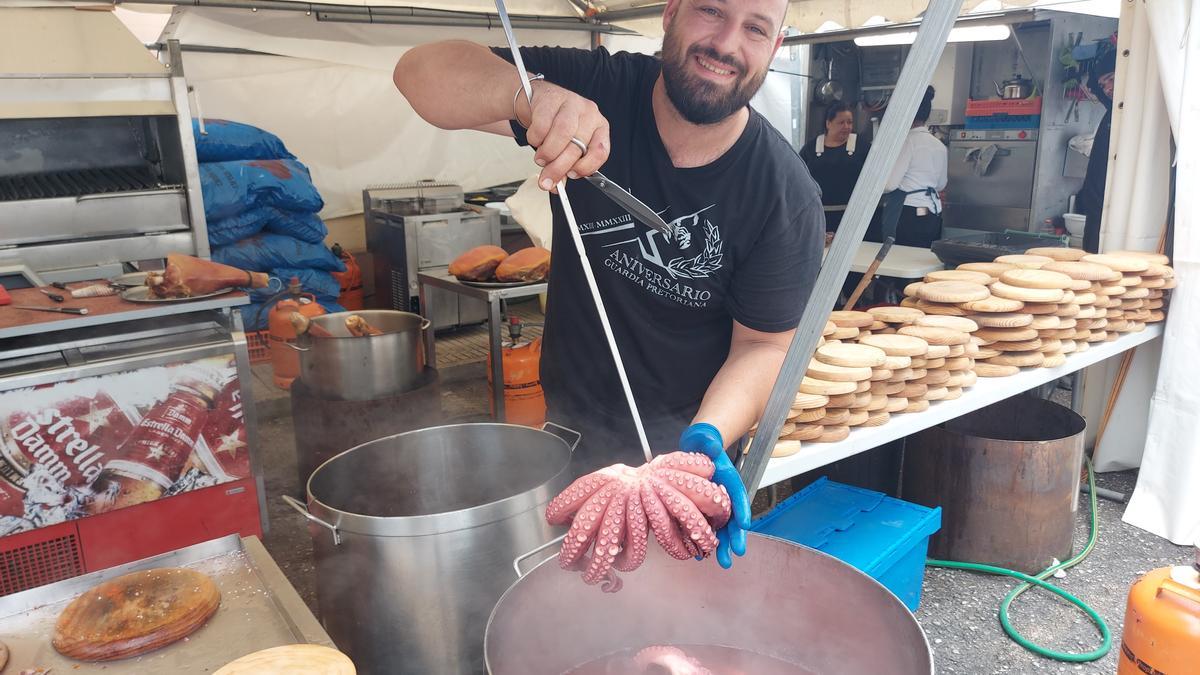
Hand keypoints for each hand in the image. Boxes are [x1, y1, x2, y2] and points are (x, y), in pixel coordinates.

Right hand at [517, 79, 610, 190]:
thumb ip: (563, 170)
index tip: (571, 175)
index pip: (600, 152)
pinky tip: (536, 140)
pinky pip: (542, 124)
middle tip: (546, 178)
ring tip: (541, 159)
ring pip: (562, 133)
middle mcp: (590, 114)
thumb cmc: (558, 128)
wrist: (541, 102)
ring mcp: (572, 103)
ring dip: (548, 152)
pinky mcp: (551, 99)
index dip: (585, 167)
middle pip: (577, 145)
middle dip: (559, 167)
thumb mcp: (566, 149)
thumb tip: (554, 187)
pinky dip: (536, 138)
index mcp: (600, 129)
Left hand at [678, 423, 750, 568]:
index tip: (745, 523)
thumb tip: (712, 446)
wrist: (696, 447)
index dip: (742, 508)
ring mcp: (714, 503)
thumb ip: (709, 441)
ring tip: (723, 562)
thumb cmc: (703, 443)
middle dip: (735, 536)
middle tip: (736, 553)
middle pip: (732, 517)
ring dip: (723, 545)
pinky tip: (699, 554)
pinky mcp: (702, 509)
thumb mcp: (705, 438)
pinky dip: (703, 540)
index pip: (738, 494)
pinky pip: (705, 526)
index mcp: (728, 479)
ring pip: (721, 527)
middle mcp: (724, 494)